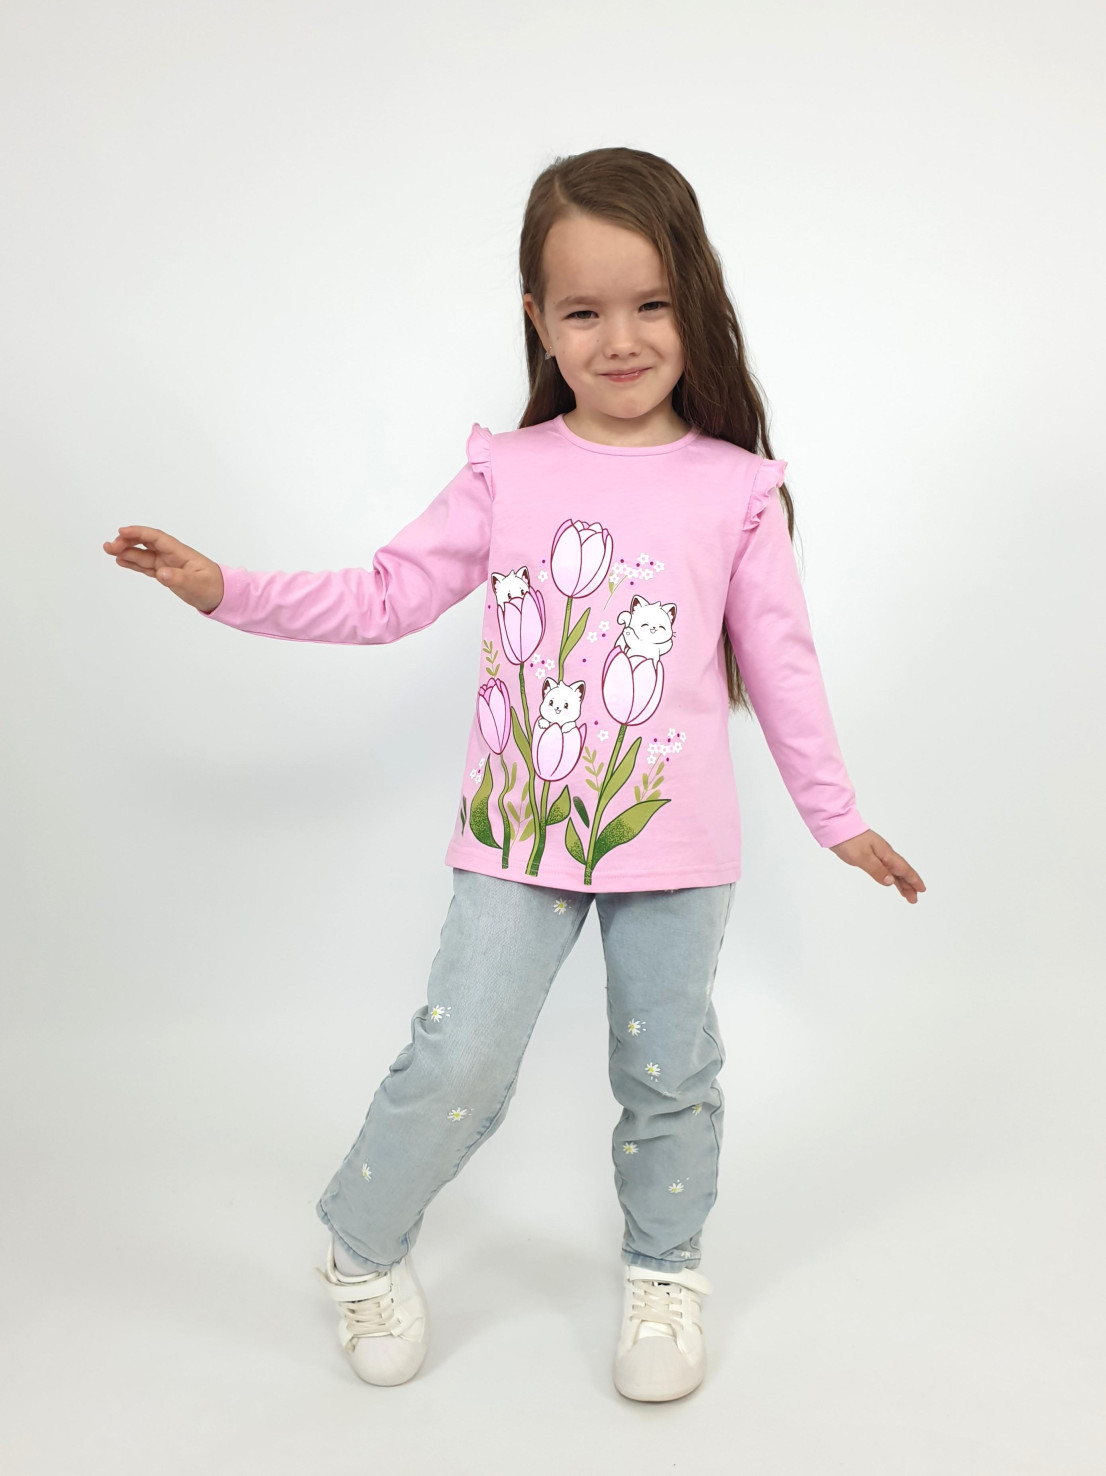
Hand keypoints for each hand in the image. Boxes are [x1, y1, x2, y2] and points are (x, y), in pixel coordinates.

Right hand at [103, 525, 223, 612]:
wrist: (221, 595)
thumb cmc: (213, 587)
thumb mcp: (197, 584)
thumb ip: (179, 578)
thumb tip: (161, 573)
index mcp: (180, 553)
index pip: (156, 538)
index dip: (139, 533)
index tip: (121, 531)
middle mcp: (171, 556)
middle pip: (146, 543)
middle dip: (127, 542)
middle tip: (110, 546)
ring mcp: (167, 564)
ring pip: (143, 555)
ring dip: (126, 552)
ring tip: (109, 550)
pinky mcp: (166, 574)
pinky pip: (146, 566)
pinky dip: (134, 563)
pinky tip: (121, 561)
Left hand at [829, 829, 925, 903]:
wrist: (837, 826)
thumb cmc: (849, 840)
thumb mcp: (862, 857)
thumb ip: (877, 870)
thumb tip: (891, 882)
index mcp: (885, 853)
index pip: (903, 869)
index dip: (913, 880)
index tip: (921, 890)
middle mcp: (884, 853)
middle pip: (901, 871)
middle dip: (909, 885)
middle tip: (914, 899)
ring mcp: (877, 853)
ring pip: (893, 870)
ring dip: (901, 882)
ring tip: (907, 894)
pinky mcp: (870, 854)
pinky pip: (885, 868)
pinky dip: (891, 876)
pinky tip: (891, 881)